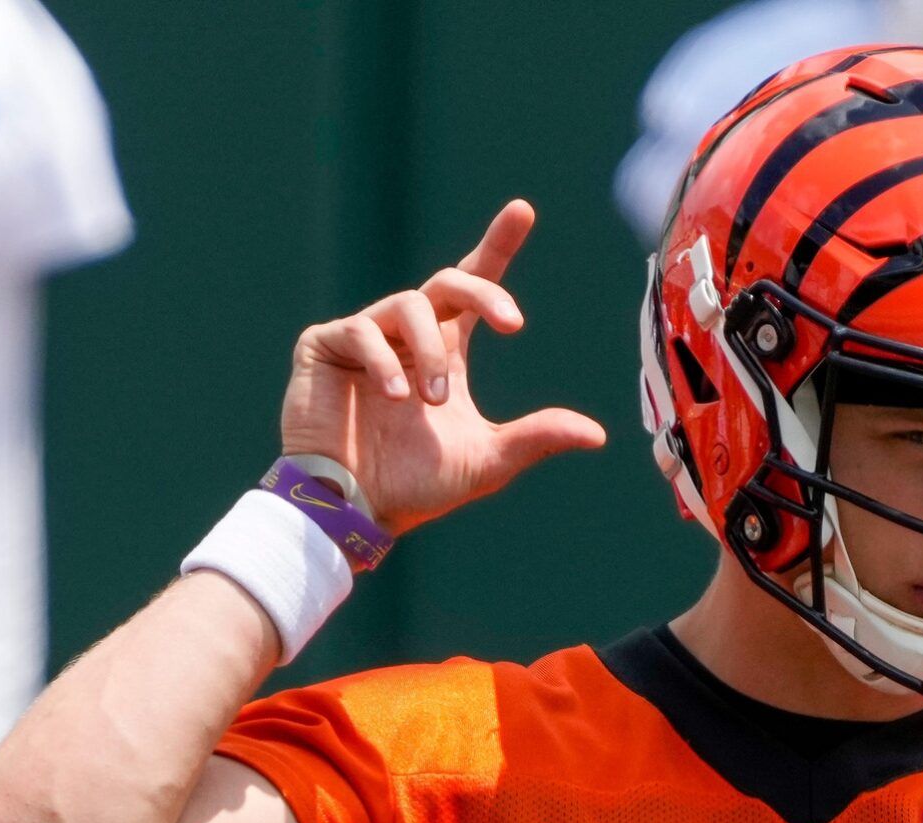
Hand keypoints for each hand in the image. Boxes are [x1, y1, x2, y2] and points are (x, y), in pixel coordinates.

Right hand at [279, 199, 605, 534]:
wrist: (357, 511)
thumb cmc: (417, 486)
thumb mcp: (488, 461)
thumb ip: (537, 438)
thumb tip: (599, 435)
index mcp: (446, 352)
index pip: (474, 288)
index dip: (497, 246)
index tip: (523, 211)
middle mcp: (407, 336)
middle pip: (449, 282)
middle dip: (484, 292)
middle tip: (513, 323)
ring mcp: (364, 337)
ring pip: (409, 306)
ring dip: (432, 352)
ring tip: (431, 400)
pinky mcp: (324, 346)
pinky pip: (360, 330)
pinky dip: (386, 362)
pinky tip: (395, 397)